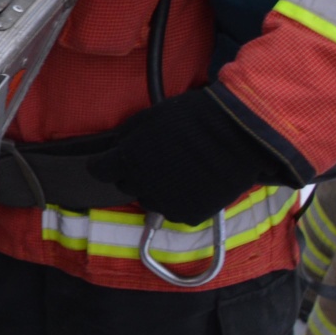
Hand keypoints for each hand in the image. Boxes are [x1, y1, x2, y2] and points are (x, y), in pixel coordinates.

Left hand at [85, 87, 290, 224]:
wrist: (237, 135)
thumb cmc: (191, 119)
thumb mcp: (147, 119)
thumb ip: (126, 138)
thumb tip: (117, 151)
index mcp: (125, 162)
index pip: (98, 170)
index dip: (105, 163)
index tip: (111, 160)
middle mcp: (140, 187)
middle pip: (126, 185)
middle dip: (134, 174)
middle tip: (155, 159)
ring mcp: (165, 204)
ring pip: (150, 200)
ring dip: (156, 188)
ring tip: (178, 171)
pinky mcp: (188, 216)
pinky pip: (175, 210)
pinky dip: (180, 200)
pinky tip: (194, 184)